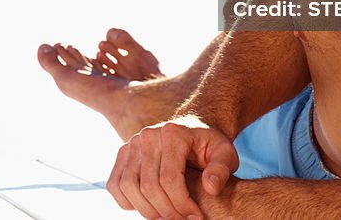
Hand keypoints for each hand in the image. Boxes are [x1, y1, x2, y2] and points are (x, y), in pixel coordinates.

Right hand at [107, 115, 238, 219]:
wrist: (192, 130)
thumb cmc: (209, 145)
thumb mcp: (225, 153)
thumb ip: (222, 168)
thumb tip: (211, 187)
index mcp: (173, 134)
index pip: (169, 179)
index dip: (181, 204)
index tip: (196, 216)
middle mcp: (148, 135)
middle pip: (148, 185)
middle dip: (166, 211)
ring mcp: (132, 143)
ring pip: (129, 186)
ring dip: (147, 210)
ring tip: (167, 216)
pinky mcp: (123, 153)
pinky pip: (115, 184)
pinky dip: (127, 202)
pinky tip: (148, 207)